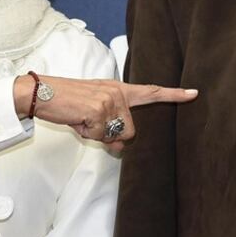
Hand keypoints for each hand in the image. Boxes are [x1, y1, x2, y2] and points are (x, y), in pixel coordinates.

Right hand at [14, 75, 197, 150]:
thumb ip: (112, 124)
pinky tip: (77, 120)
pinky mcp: (99, 110)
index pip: (151, 92)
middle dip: (111, 135)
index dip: (174, 95)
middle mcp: (118, 93)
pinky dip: (87, 134)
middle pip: (131, 131)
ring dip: (98, 135)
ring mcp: (109, 101)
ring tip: (81, 120)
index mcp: (118, 89)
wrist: (41, 92)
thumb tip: (120, 148)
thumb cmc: (66, 101)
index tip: (194, 94)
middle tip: (89, 122)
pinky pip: (101, 137)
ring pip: (117, 136)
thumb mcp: (93, 110)